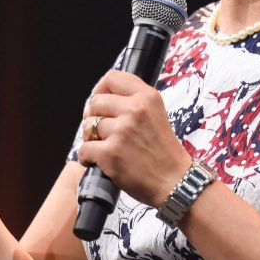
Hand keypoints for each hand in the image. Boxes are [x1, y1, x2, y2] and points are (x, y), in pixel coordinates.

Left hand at [77, 70, 192, 206]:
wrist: (175, 181)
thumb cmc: (164, 152)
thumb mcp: (156, 114)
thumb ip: (134, 102)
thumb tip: (102, 98)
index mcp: (147, 97)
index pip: (112, 78)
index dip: (100, 89)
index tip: (100, 102)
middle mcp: (134, 110)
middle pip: (95, 102)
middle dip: (93, 117)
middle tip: (101, 131)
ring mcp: (121, 131)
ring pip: (88, 126)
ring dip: (91, 138)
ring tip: (103, 147)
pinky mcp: (110, 153)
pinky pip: (84, 149)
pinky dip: (87, 157)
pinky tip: (98, 161)